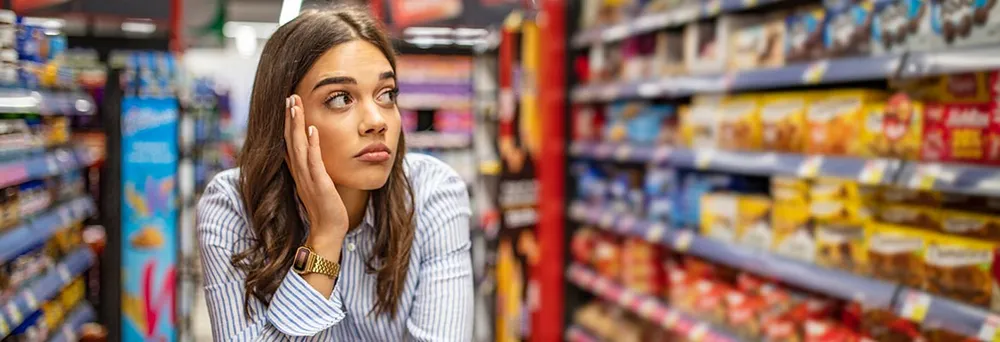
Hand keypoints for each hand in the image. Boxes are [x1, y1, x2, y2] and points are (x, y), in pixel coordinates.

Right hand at [284, 95, 348, 243]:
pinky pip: (314, 162)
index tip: (289, 104)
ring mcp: (308, 178)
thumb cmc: (326, 208)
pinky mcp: (319, 185)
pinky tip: (313, 129)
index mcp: (298, 171)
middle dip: (290, 117)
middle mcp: (299, 172)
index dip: (288, 124)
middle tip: (289, 96)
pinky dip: (313, 145)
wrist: (328, 231)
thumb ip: (312, 168)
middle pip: (291, 140)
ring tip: (295, 105)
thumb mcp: (317, 183)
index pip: (290, 142)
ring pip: (299, 146)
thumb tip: (312, 154)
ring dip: (297, 125)